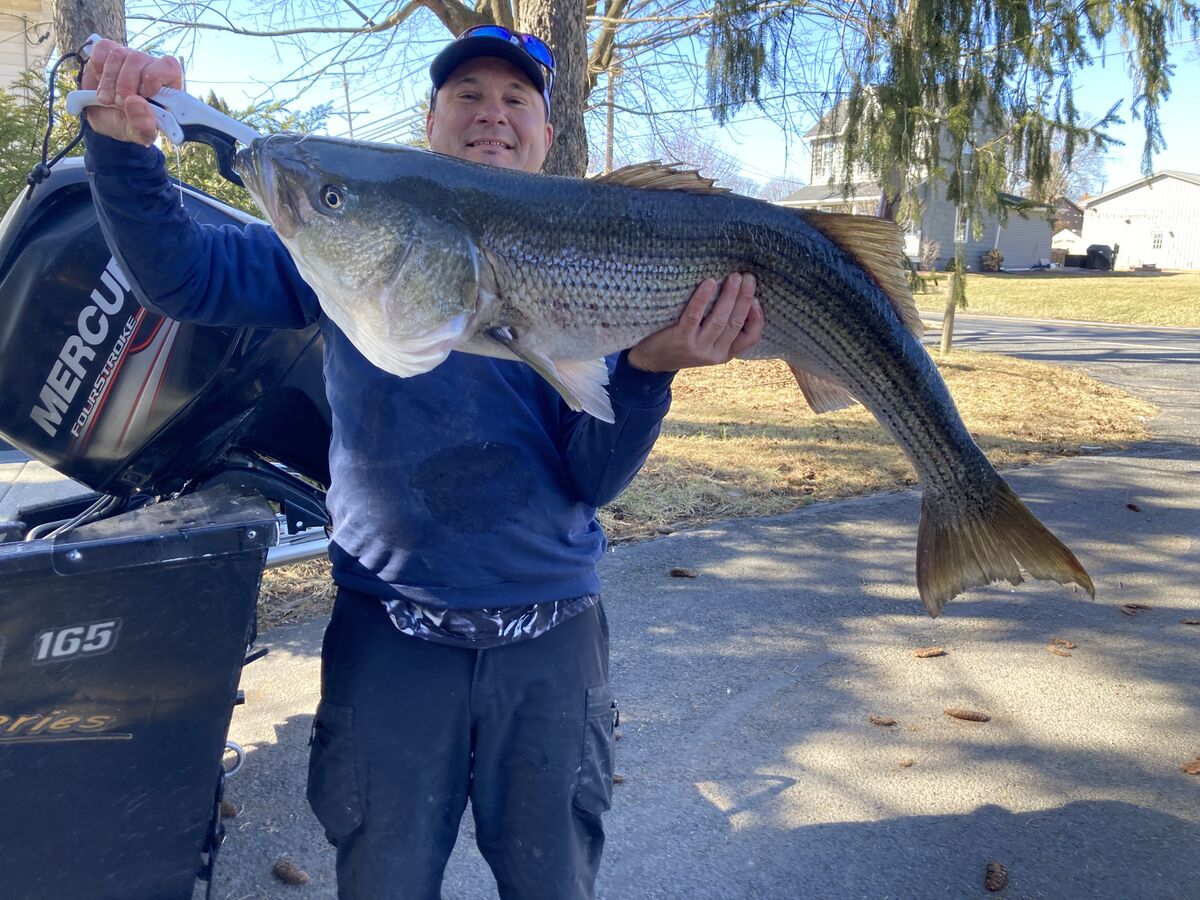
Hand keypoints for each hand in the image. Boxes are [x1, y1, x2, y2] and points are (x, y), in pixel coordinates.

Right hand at [81, 39, 183, 145]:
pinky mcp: (108, 51)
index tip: (142, 94)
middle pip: (138, 59)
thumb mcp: (138, 134)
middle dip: (124, 85)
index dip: (153, 77)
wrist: (104, 119)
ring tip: (107, 99)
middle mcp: (150, 66)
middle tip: (119, 103)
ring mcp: (129, 56)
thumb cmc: (128, 124)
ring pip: (119, 54)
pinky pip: (102, 48)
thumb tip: (135, 102)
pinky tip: (100, 80)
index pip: (169, 66)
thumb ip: (143, 125)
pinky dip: (97, 66)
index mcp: (167, 85)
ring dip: (109, 80)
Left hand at [626, 273, 763, 371]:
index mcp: (724, 353)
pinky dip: (703, 298)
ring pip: (719, 320)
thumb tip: (740, 296)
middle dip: (744, 298)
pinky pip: (695, 316)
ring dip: (729, 296)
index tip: (756, 298)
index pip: (751, 337)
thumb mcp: (706, 343)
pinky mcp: (681, 340)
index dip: (757, 317)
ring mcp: (697, 348)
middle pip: (736, 323)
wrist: (650, 360)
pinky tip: (709, 283)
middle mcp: (714, 354)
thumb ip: (721, 328)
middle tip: (748, 277)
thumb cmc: (680, 344)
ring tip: (734, 277)